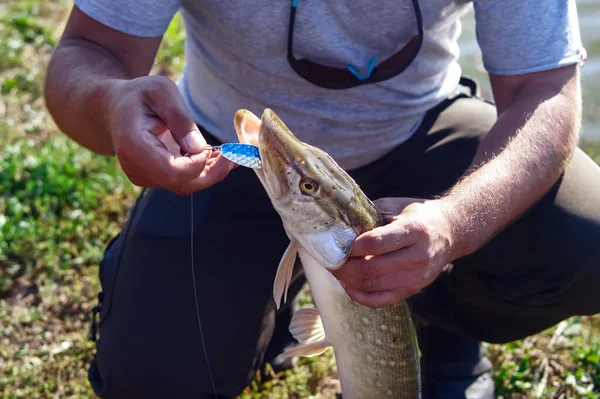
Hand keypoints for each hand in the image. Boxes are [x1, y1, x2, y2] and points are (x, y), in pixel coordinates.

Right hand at [106, 75, 234, 193]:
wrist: (115, 108)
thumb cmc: (139, 95)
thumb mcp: (161, 92)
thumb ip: (179, 118)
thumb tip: (199, 148)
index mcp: (133, 145)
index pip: (171, 171)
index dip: (197, 164)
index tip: (211, 146)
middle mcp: (135, 167)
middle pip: (181, 184)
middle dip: (213, 172)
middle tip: (237, 155)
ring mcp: (144, 176)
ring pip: (185, 186)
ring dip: (211, 173)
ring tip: (232, 155)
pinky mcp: (154, 178)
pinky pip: (182, 182)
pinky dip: (203, 172)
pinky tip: (219, 157)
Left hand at [331, 197, 459, 308]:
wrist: (452, 232)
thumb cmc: (420, 216)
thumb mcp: (398, 206)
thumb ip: (372, 215)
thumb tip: (341, 226)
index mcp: (414, 230)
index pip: (376, 243)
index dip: (352, 247)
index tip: (336, 244)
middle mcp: (417, 256)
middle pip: (372, 268)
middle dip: (344, 266)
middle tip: (329, 260)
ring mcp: (416, 277)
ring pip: (373, 285)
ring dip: (348, 280)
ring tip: (335, 270)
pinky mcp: (413, 290)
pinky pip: (381, 300)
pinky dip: (360, 296)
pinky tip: (348, 285)